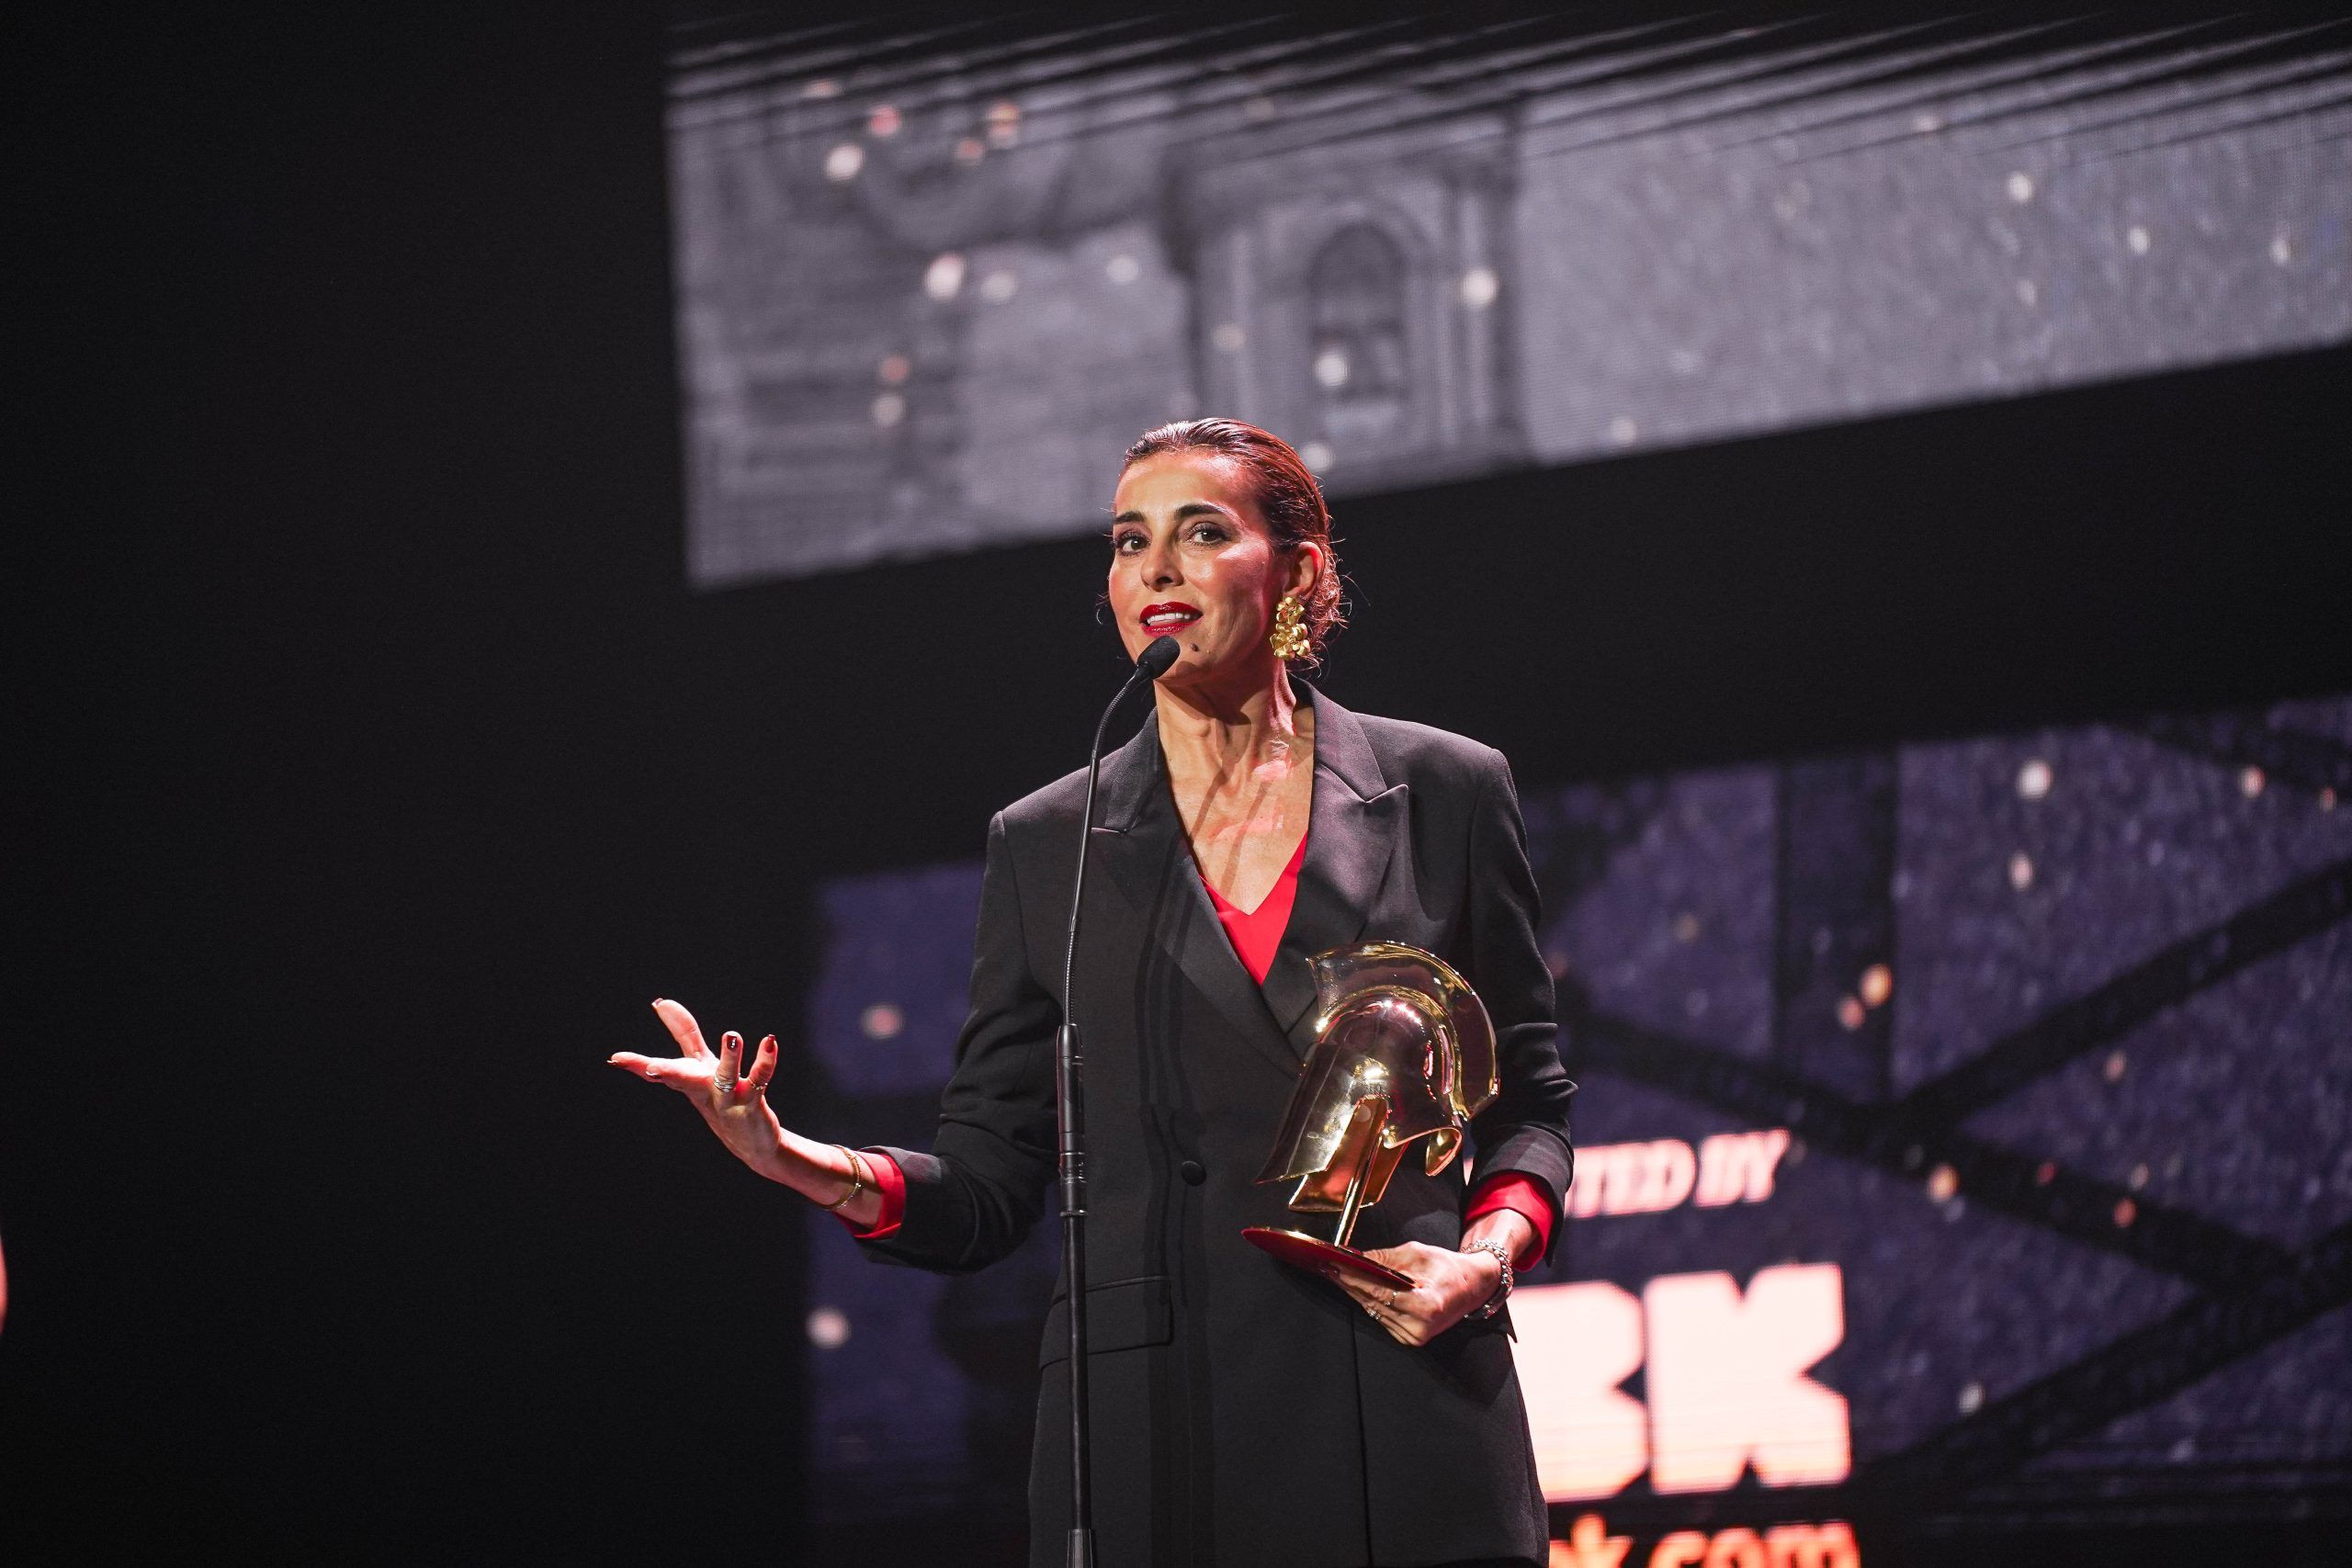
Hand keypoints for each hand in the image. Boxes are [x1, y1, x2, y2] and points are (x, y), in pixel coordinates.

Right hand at [609, 998, 785, 1179]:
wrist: (752, 1143)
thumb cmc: (721, 1097)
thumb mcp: (699, 1064)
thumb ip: (684, 1033)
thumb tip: (662, 1003)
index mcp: (688, 1079)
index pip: (659, 1069)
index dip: (636, 1063)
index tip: (615, 1058)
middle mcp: (703, 1089)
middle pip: (681, 1079)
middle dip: (666, 1072)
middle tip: (651, 1067)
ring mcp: (727, 1099)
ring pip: (726, 1079)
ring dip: (729, 1059)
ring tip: (731, 1035)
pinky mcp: (752, 1102)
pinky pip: (759, 1079)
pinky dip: (764, 1061)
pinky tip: (769, 1042)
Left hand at [1331, 1242, 1502, 1346]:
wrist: (1471, 1287)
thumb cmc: (1447, 1267)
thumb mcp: (1417, 1254)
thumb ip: (1384, 1259)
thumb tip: (1354, 1257)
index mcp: (1427, 1305)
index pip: (1379, 1291)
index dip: (1353, 1277)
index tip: (1334, 1264)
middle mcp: (1419, 1326)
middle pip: (1372, 1302)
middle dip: (1348, 1282)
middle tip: (1327, 1267)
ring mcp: (1414, 1336)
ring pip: (1373, 1311)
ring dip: (1354, 1292)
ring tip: (1335, 1274)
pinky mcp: (1409, 1339)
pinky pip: (1381, 1317)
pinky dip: (1368, 1301)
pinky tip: (1354, 1287)